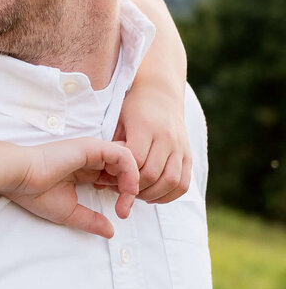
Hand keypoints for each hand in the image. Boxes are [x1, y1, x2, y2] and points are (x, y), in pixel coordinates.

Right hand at [0, 138, 138, 238]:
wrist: (20, 178)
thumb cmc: (36, 193)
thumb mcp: (70, 212)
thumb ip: (91, 220)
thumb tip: (111, 232)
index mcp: (85, 170)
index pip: (116, 176)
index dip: (124, 193)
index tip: (120, 213)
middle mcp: (91, 158)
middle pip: (126, 168)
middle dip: (132, 189)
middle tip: (124, 210)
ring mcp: (93, 151)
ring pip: (130, 160)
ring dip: (134, 182)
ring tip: (126, 202)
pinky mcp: (93, 147)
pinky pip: (124, 155)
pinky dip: (131, 172)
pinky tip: (125, 190)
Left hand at [110, 84, 191, 202]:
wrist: (160, 93)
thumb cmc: (133, 107)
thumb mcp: (117, 120)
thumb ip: (111, 149)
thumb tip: (99, 182)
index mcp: (146, 126)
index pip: (136, 160)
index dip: (122, 174)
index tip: (110, 178)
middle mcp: (166, 137)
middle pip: (152, 174)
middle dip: (134, 188)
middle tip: (121, 190)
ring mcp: (180, 147)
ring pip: (171, 181)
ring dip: (152, 195)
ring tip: (137, 194)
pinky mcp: (188, 154)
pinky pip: (184, 183)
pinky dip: (169, 195)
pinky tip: (154, 196)